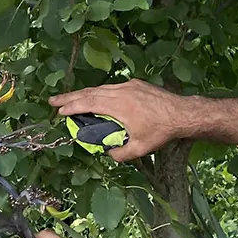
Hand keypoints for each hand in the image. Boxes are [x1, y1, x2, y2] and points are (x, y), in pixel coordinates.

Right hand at [50, 79, 188, 160]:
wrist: (184, 113)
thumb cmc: (161, 131)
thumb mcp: (140, 148)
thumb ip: (121, 153)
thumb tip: (109, 153)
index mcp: (118, 105)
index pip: (89, 103)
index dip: (72, 106)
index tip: (58, 111)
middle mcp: (121, 91)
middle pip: (90, 92)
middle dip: (70, 97)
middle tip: (54, 101)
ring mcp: (129, 86)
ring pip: (101, 88)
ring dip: (84, 94)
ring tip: (71, 99)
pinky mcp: (137, 84)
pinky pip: (113, 87)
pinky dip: (100, 92)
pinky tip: (97, 97)